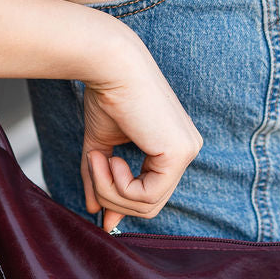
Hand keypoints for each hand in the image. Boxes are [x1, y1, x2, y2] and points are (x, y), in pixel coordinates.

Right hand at [79, 33, 202, 227]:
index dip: (121, 203)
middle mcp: (187, 150)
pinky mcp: (178, 154)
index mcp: (173, 147)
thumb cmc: (107, 96)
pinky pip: (146, 196)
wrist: (109, 66)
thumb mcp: (102, 147)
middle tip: (93, 164)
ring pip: (146, 205)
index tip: (95, 205)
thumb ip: (102, 180)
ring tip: (97, 157)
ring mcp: (187, 152)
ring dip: (110, 189)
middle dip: (112, 196)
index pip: (152, 194)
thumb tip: (95, 212)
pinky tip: (110, 157)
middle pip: (150, 206)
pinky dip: (118, 184)